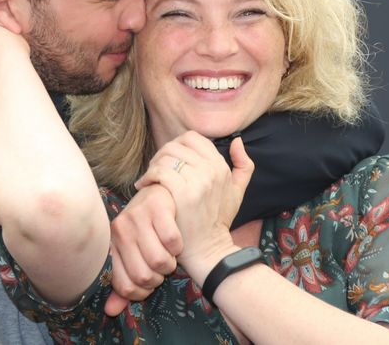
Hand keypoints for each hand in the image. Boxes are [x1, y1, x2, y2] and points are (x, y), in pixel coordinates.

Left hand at [104, 184, 182, 316]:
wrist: (157, 192)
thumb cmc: (144, 229)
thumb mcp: (131, 255)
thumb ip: (123, 283)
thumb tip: (111, 311)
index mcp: (111, 245)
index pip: (125, 286)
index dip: (143, 292)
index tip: (150, 282)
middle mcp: (120, 230)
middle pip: (143, 276)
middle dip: (158, 277)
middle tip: (162, 267)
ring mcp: (138, 216)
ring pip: (159, 260)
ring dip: (170, 263)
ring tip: (169, 254)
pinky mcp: (157, 206)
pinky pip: (172, 240)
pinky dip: (178, 246)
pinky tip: (175, 240)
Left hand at [135, 132, 253, 284]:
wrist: (209, 250)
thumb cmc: (218, 219)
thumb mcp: (238, 190)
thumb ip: (244, 164)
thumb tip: (237, 140)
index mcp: (221, 165)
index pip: (192, 138)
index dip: (177, 145)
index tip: (170, 160)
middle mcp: (211, 170)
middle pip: (176, 145)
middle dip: (162, 154)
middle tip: (155, 168)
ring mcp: (198, 181)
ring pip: (167, 156)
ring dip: (153, 165)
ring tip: (150, 177)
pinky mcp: (183, 194)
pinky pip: (160, 172)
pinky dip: (149, 176)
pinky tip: (145, 186)